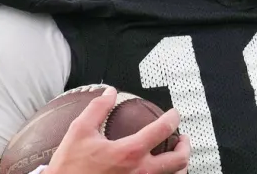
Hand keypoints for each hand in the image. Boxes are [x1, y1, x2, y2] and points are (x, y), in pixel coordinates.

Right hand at [45, 87, 190, 173]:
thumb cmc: (70, 166)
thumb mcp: (79, 131)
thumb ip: (97, 108)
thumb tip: (110, 91)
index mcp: (129, 152)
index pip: (162, 130)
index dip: (173, 118)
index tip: (174, 114)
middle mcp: (140, 171)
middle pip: (179, 160)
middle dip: (186, 146)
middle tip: (182, 138)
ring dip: (180, 165)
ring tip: (176, 156)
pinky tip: (161, 171)